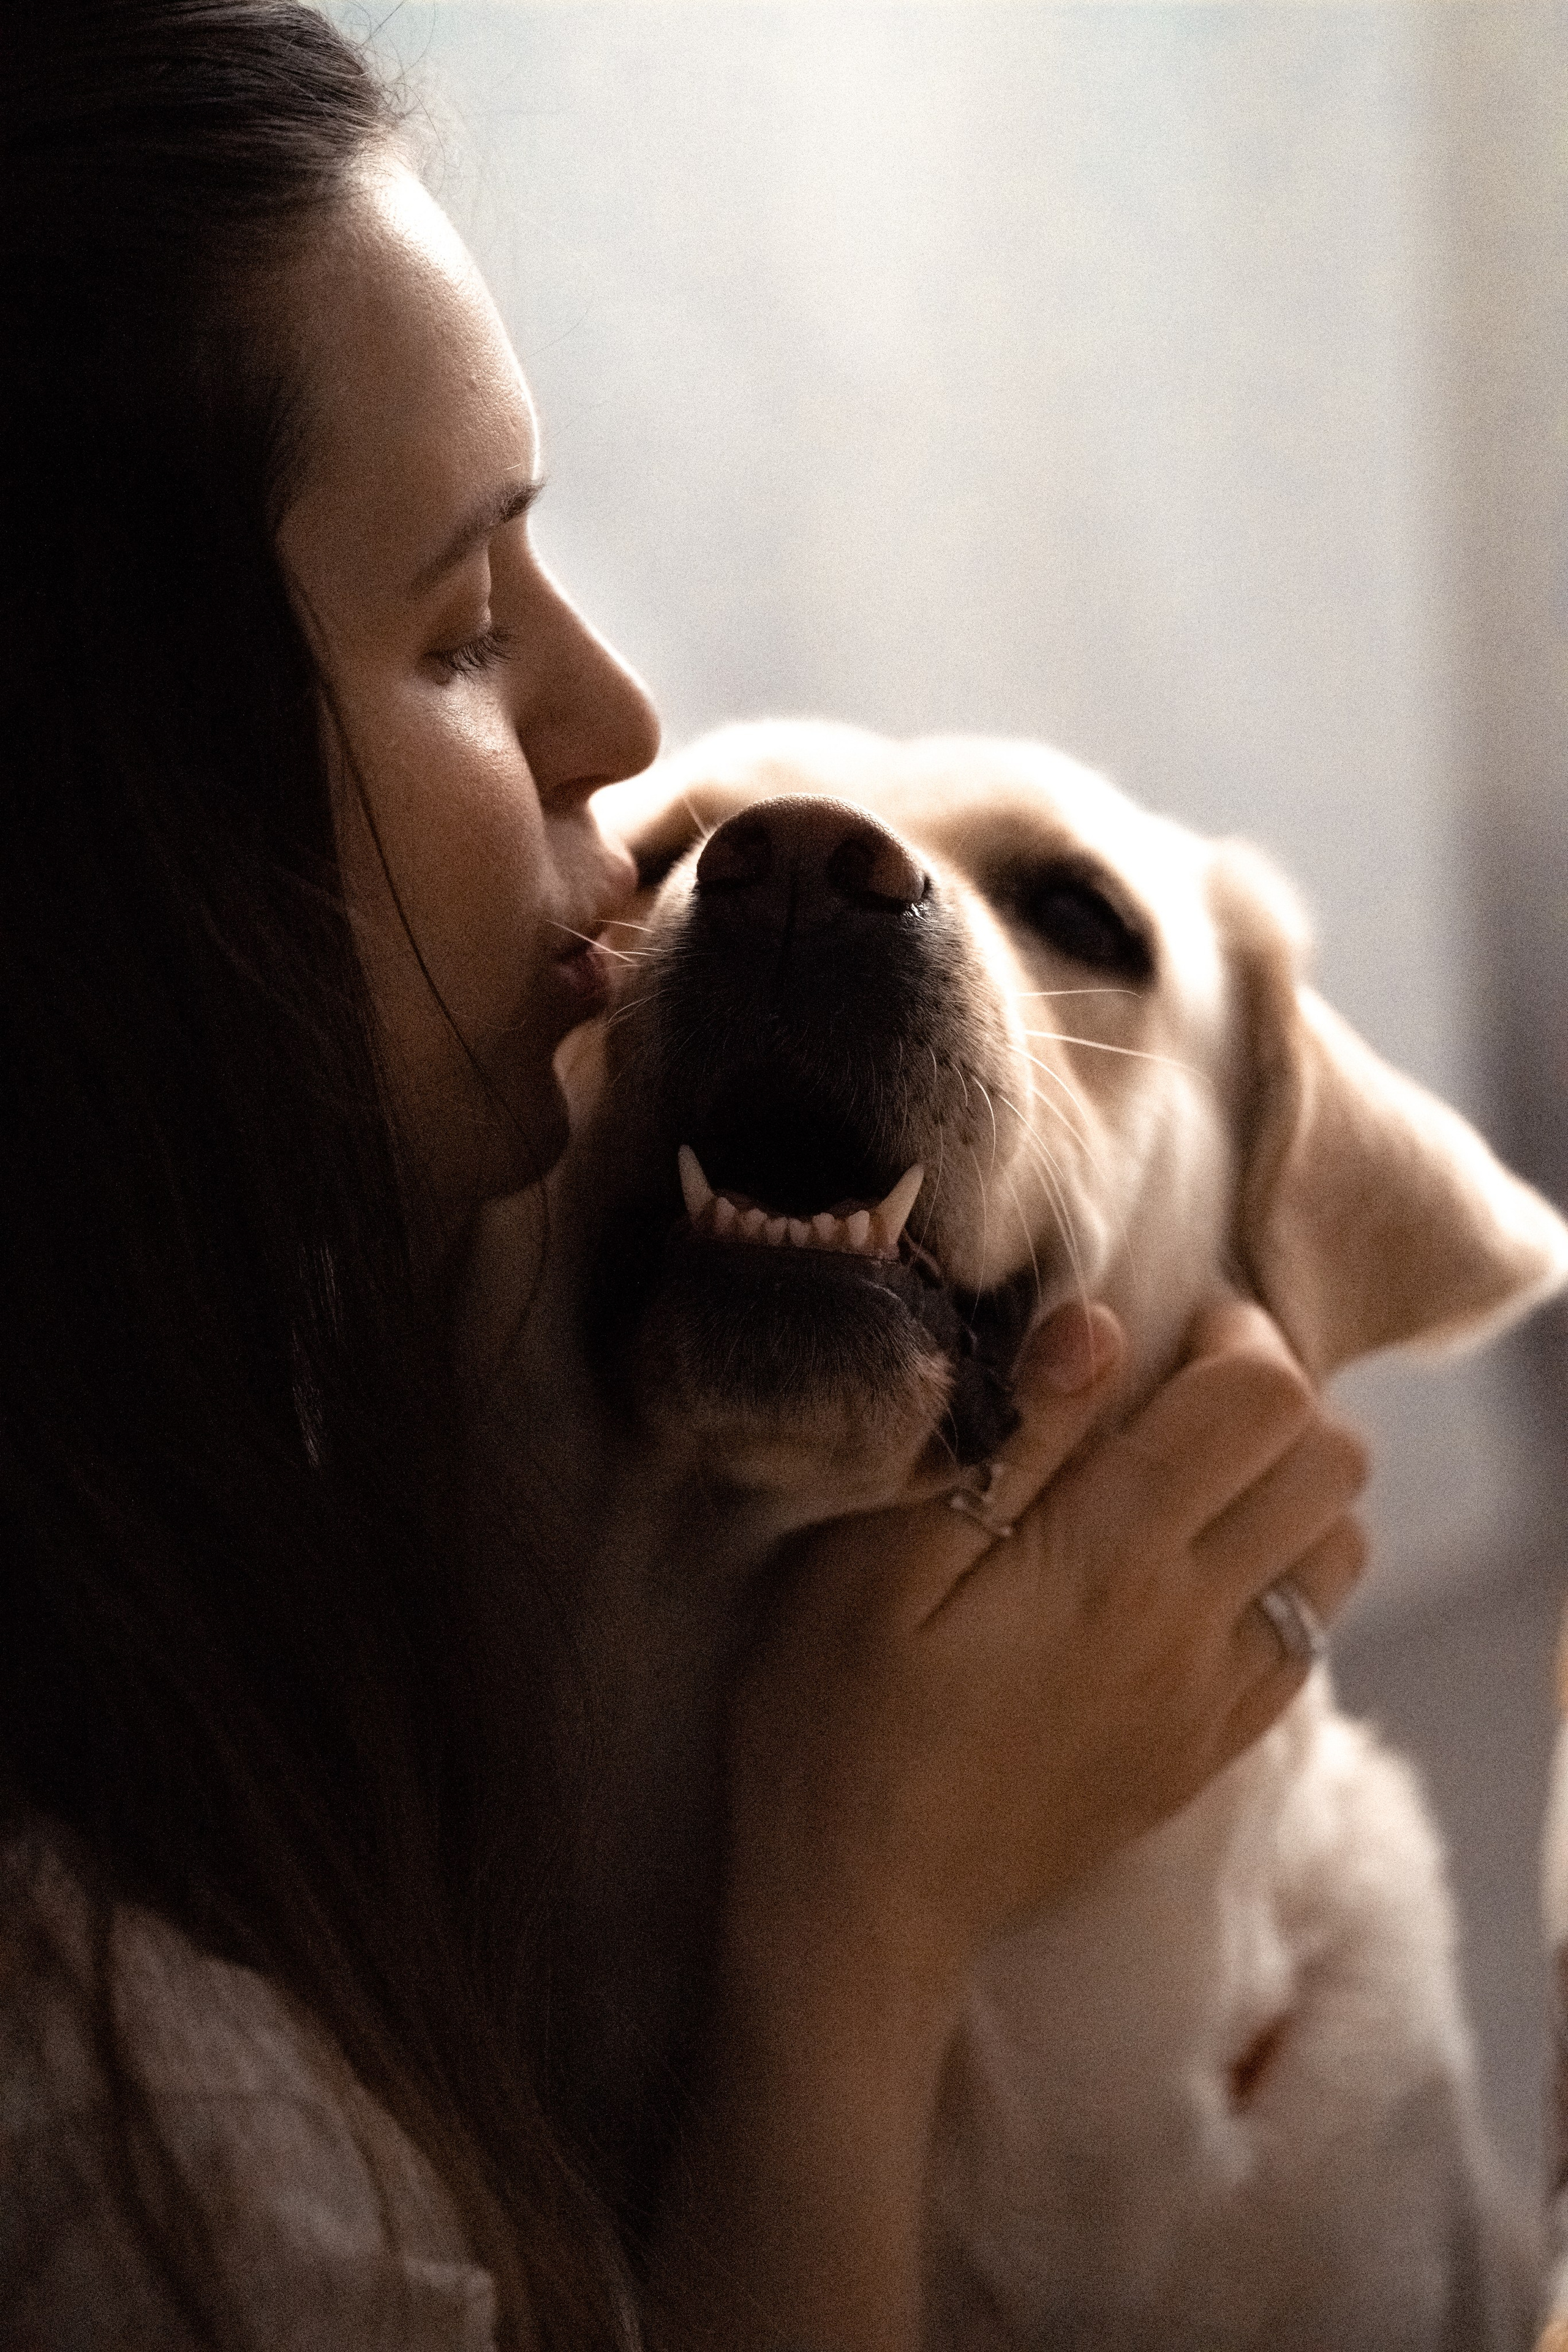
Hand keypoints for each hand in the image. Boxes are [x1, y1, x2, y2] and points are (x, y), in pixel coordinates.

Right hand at [724, 1294, 1366, 2007]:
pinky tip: (1188, 1573)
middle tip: (1177, 1389)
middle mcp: (1190, 1623)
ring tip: (1188, 1475)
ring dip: (1287, 1488)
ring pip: (1339, 1551)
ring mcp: (1208, 1698)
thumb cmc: (835, 1719)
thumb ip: (1003, 1438)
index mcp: (1110, 1555)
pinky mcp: (1200, 1753)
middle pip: (1330, 1463)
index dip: (1234, 1333)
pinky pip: (1304, 1642)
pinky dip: (1278, 1579)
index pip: (1261, 1399)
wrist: (860, 1909)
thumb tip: (1096, 1327)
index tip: (1164, 1329)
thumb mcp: (875, 1561)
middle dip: (1273, 1397)